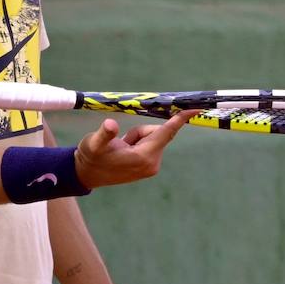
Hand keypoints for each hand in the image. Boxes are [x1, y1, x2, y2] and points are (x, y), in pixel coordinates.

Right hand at [74, 110, 199, 189]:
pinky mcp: (149, 167)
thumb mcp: (94, 143)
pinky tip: (123, 152)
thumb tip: (111, 125)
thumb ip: (105, 133)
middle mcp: (152, 163)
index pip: (166, 133)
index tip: (196, 109)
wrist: (88, 174)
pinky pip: (149, 145)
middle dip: (139, 132)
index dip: (180, 119)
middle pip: (156, 133)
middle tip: (121, 141)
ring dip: (137, 137)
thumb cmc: (90, 157)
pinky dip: (138, 143)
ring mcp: (151, 166)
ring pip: (152, 138)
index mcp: (143, 157)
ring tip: (120, 148)